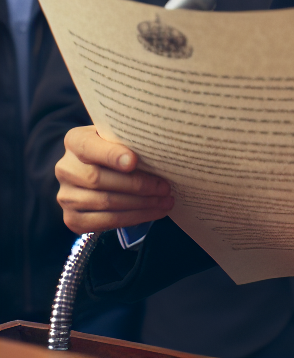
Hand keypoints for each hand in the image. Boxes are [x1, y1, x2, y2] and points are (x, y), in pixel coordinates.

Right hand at [55, 125, 173, 232]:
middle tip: (165, 187)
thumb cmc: (115, 147)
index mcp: (75, 141)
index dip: (110, 154)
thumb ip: (128, 139)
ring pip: (105, 203)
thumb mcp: (118, 136)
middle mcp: (65, 169)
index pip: (89, 147)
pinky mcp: (72, 219)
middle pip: (98, 179)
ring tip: (165, 201)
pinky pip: (103, 222)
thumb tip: (157, 148)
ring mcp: (66, 196)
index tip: (133, 161)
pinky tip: (152, 212)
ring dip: (140, 205)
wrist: (94, 169)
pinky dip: (132, 218)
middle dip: (137, 185)